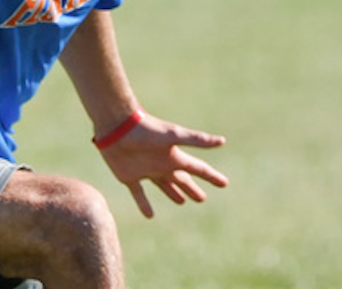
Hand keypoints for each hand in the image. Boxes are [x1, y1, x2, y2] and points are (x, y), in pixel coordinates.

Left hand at [97, 112, 227, 217]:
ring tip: (181, 202)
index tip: (224, 183)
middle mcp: (162, 164)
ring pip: (163, 185)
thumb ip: (197, 140)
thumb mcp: (173, 136)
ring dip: (173, 193)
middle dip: (191, 188)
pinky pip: (139, 194)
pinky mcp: (129, 176)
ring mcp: (146, 170)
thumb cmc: (146, 129)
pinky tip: (149, 215)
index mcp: (174, 157)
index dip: (211, 176)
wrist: (117, 125)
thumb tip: (223, 141)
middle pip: (181, 179)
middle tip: (202, 198)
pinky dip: (144, 204)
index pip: (198, 169)